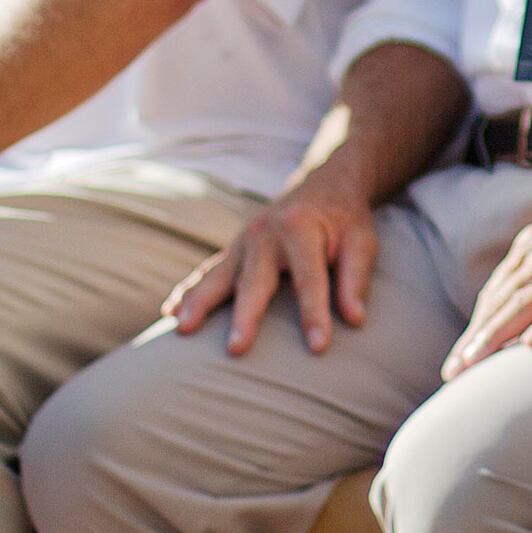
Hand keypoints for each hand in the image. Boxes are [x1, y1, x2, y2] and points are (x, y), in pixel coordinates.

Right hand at [180, 169, 383, 354]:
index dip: (314, 313)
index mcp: (300, 228)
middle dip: (245, 315)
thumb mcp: (362, 242)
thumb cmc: (344, 220)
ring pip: (218, 275)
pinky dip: (188, 292)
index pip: (309, 278)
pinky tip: (169, 314)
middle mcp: (265, 234)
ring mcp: (243, 242)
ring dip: (199, 303)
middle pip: (254, 280)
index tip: (318, 347)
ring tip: (182, 330)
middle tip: (235, 348)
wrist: (322, 184)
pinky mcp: (233, 251)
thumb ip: (355, 279)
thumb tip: (355, 320)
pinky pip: (207, 272)